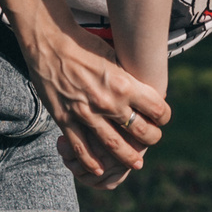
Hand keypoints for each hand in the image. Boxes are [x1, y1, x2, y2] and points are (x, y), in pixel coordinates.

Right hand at [25, 23, 168, 181]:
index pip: (157, 109)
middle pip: (140, 131)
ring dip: (127, 157)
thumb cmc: (83, 44)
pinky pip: (81, 147)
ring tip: (136, 164)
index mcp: (124, 84)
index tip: (163, 118)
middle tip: (152, 141)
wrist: (48, 43)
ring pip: (114, 145)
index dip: (164, 116)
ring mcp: (86, 114)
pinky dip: (91, 161)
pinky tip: (98, 169)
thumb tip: (143, 87)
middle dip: (151, 138)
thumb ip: (127, 76)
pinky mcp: (65, 119)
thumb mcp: (113, 55)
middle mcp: (108, 102)